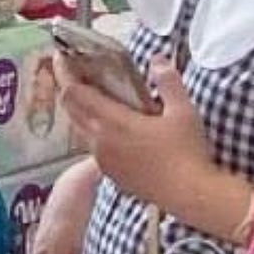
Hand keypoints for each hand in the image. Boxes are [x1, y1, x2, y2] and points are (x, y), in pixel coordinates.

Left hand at [60, 59, 237, 235]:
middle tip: (76, 73)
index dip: (65, 73)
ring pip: (82, 130)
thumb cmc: (187, 151)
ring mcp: (105, 161)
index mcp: (112, 122)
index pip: (75, 92)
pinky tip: (113, 130)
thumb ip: (167, 81)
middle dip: (70, 89)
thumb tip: (157, 60)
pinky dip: (95, 133)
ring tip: (96, 99)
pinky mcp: (113, 176)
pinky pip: (94, 149)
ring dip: (82, 112)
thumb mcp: (182, 110)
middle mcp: (100, 142)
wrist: (191, 195)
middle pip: (72, 110)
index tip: (61, 57)